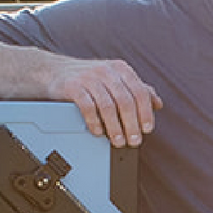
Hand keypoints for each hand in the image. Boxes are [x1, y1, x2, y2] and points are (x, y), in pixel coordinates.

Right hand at [45, 57, 161, 146]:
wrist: (54, 72)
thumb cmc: (88, 79)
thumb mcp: (115, 80)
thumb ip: (136, 90)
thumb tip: (158, 103)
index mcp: (121, 70)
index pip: (140, 92)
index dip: (145, 112)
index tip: (147, 129)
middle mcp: (107, 71)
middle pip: (125, 101)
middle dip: (132, 125)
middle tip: (134, 141)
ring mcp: (89, 78)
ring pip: (108, 106)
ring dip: (115, 128)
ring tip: (118, 142)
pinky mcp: (73, 86)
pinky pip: (87, 106)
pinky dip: (94, 122)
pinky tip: (98, 132)